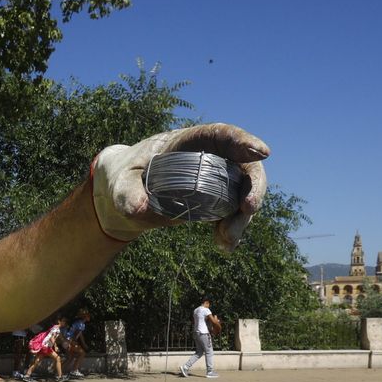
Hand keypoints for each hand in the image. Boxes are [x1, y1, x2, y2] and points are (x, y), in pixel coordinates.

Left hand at [92, 123, 269, 248]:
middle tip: (248, 209)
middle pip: (243, 166)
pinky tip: (225, 246)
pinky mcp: (216, 201)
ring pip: (243, 193)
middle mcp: (209, 157)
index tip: (261, 152)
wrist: (126, 194)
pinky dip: (233, 229)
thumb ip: (127, 192)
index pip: (220, 135)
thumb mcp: (120, 182)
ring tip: (226, 241)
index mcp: (189, 141)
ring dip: (242, 218)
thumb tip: (138, 209)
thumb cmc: (125, 176)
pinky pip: (234, 213)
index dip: (242, 140)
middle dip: (253, 187)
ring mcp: (216, 180)